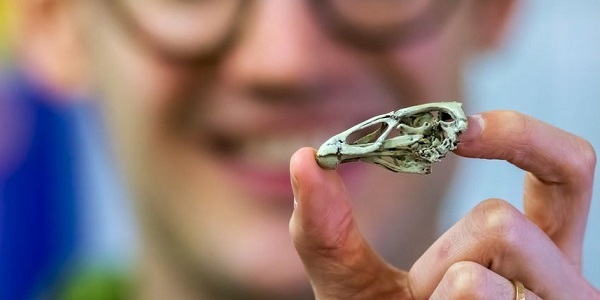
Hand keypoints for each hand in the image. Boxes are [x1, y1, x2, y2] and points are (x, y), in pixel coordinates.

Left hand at [289, 111, 598, 298]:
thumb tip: (304, 157)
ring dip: (438, 292)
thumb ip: (329, 230)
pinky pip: (479, 296)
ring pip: (488, 266)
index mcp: (531, 250)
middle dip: (447, 250)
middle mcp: (561, 279)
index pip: (568, 170)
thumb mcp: (355, 284)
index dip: (522, 136)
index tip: (456, 128)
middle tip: (427, 286)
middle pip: (508, 220)